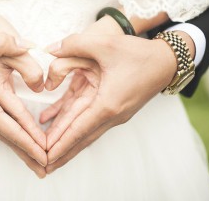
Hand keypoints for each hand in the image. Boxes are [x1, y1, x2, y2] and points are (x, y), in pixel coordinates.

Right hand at [0, 33, 46, 177]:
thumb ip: (3, 43)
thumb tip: (26, 45)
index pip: (12, 129)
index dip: (30, 142)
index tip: (46, 155)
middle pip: (9, 139)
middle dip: (29, 154)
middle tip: (48, 168)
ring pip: (4, 135)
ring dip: (21, 148)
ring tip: (36, 161)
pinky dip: (12, 137)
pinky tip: (19, 141)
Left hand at [41, 32, 178, 173]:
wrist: (166, 61)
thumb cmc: (138, 53)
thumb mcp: (104, 43)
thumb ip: (74, 44)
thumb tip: (49, 49)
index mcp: (107, 104)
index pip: (78, 130)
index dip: (59, 144)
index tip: (45, 157)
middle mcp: (111, 115)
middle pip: (81, 138)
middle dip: (61, 152)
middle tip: (42, 166)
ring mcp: (114, 114)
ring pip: (85, 132)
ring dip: (67, 143)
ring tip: (49, 155)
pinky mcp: (114, 109)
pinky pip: (89, 120)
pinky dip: (73, 125)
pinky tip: (55, 122)